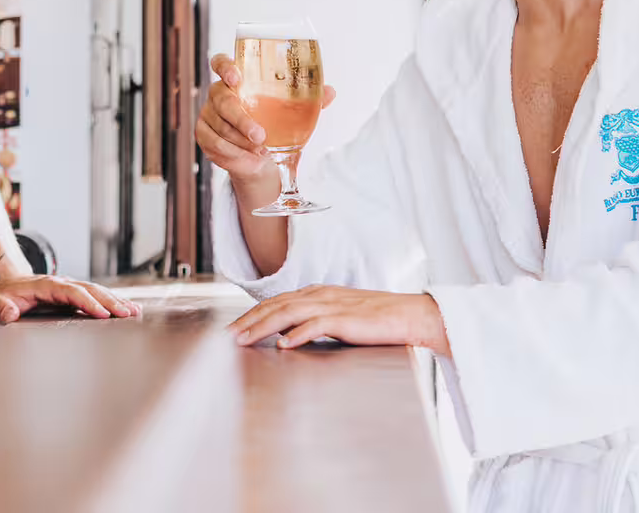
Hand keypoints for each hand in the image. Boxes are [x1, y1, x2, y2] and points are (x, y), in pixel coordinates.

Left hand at [0, 275, 142, 323]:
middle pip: (90, 289)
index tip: (102, 315)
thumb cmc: (4, 297)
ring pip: (96, 291)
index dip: (87, 302)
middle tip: (127, 314)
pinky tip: (126, 308)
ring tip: (134, 312)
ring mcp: (69, 286)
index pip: (71, 292)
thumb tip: (9, 313)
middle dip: (109, 301)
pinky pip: (96, 295)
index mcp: (46, 286)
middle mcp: (62, 283)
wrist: (7, 283)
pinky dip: (112, 301)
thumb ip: (1, 309)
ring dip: (115, 300)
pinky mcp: (74, 293)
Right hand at [198, 53, 338, 179]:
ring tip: (260, 151)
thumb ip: (308, 99)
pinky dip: (233, 153)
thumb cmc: (274, 125)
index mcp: (237, 80)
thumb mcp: (292, 112)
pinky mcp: (203, 134)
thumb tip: (329, 91)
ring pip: (219, 125)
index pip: (220, 63)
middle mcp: (218, 93)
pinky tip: (248, 158)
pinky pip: (214, 143)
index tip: (237, 78)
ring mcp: (208, 113)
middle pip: (222, 100)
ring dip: (240, 141)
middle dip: (241, 119)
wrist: (260, 158)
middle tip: (260, 136)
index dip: (225, 67)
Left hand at [227, 286, 449, 355]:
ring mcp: (332, 305)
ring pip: (287, 313)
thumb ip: (313, 321)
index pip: (276, 302)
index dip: (252, 314)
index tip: (234, 329)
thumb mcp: (339, 316)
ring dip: (262, 326)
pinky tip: (283, 344)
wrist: (410, 315)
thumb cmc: (377, 319)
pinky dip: (297, 334)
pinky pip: (316, 325)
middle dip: (248, 320)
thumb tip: (286, 335)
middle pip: (275, 305)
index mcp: (317, 293)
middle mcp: (320, 295)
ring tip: (244, 340)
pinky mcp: (346, 319)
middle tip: (227, 336)